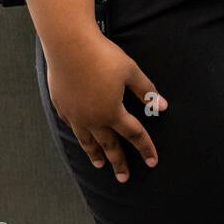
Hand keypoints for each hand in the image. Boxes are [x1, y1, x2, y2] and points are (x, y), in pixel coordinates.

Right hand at [45, 31, 167, 182]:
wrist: (68, 45)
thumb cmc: (102, 56)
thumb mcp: (130, 71)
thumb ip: (145, 91)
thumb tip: (162, 107)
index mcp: (112, 112)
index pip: (134, 134)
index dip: (145, 148)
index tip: (152, 162)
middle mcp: (93, 118)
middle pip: (109, 145)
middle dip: (118, 162)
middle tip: (124, 178)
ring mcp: (75, 115)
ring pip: (87, 141)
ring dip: (95, 154)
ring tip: (100, 165)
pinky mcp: (61, 106)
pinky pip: (72, 127)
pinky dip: (79, 136)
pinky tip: (81, 136)